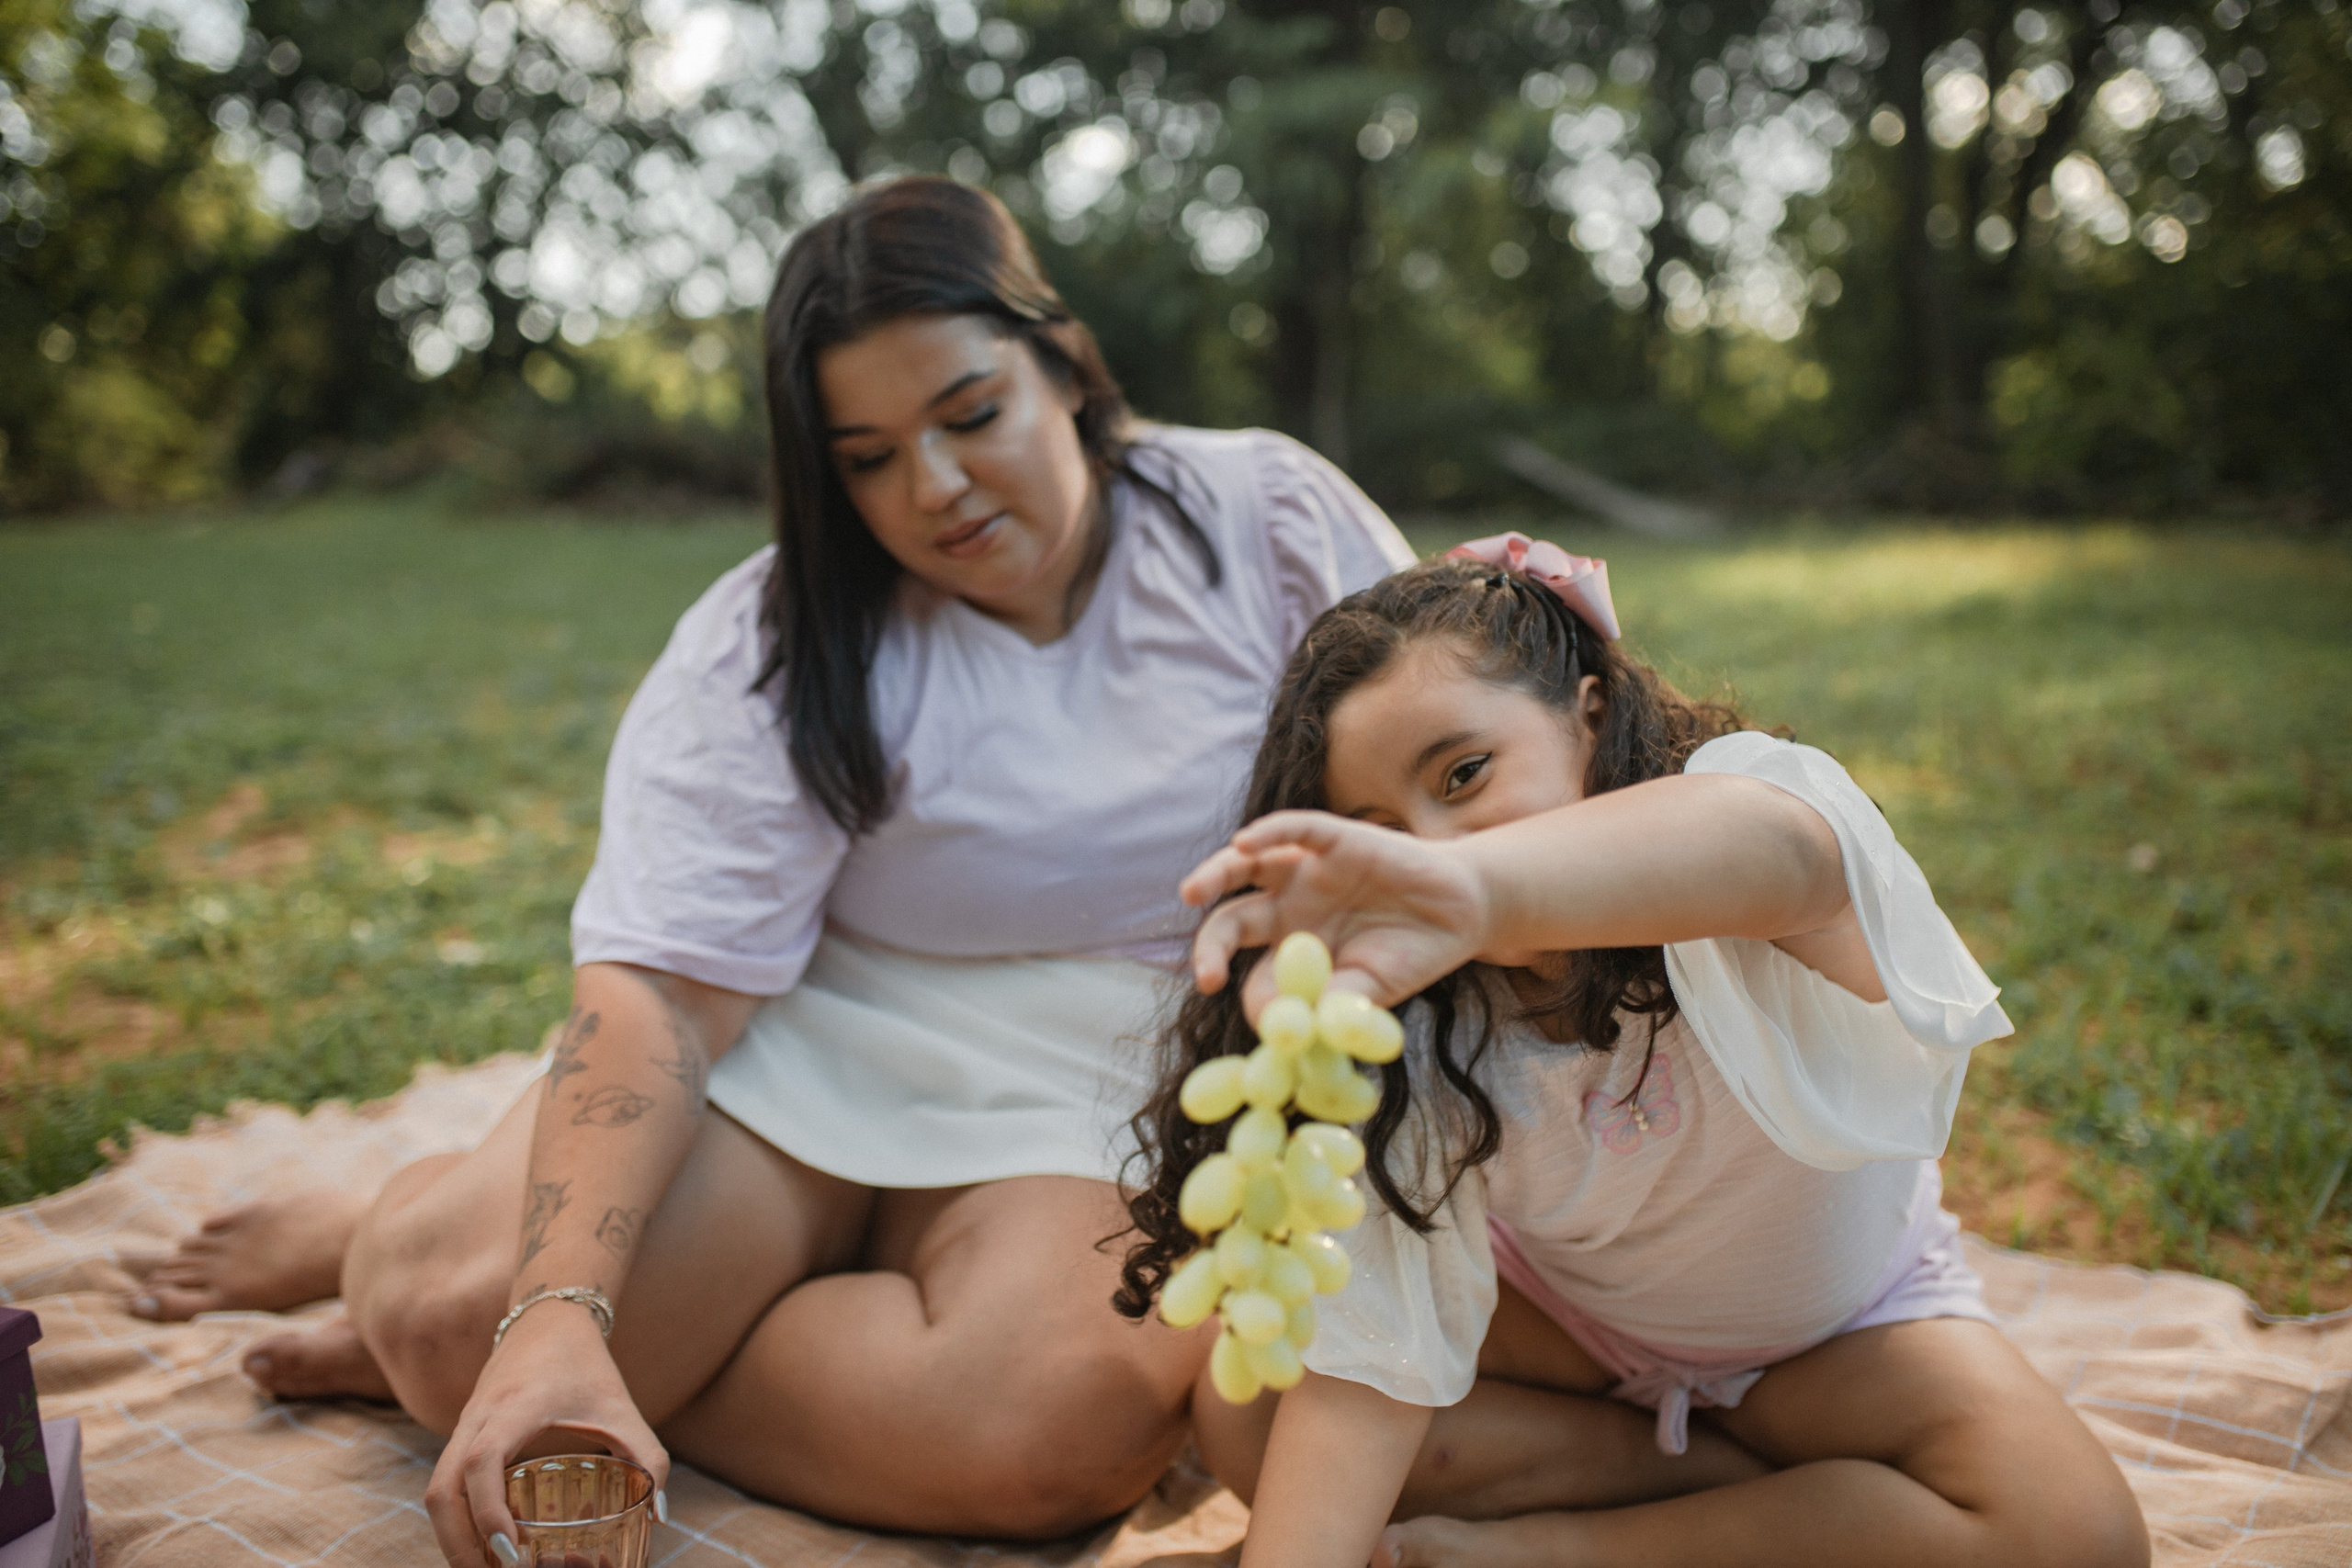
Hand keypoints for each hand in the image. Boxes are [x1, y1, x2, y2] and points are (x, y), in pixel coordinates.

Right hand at [424, 1303, 667, 1566]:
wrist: (547, 1319)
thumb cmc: (587, 1364)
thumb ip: (649, 1457)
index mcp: (515, 1407)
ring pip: (435, 1491)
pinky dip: (455, 1519)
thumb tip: (661, 1514)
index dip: (488, 1511)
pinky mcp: (461, 1435)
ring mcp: (463, 1426)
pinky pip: (444, 1483)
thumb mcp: (623, 1408)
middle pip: (441, 1489)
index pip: (481, 1462)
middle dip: (459, 1544)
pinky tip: (482, 1547)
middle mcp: (477, 1417)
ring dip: (451, 1537)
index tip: (509, 1552)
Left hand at [1180, 811, 1492, 1018]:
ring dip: (1214, 875)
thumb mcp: (1368, 992)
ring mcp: (1308, 872)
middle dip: (1210, 947)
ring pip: (1245, 866)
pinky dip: (1267, 831)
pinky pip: (1294, 829)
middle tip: (1206, 977)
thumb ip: (1329, 1008)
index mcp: (1291, 952)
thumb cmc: (1411, 955)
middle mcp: (1289, 909)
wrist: (1463, 913)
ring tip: (1192, 893)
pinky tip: (1244, 842)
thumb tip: (1289, 1032)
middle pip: (1231, 921)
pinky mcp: (1336, 840)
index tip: (1264, 1025)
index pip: (1251, 975)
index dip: (1250, 999)